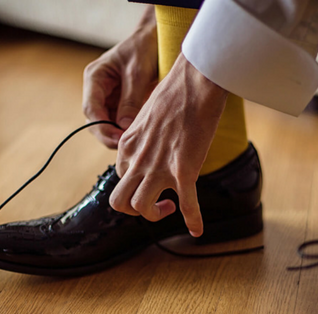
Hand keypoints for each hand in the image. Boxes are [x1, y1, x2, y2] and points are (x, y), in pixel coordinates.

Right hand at [82, 7, 157, 147]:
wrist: (156, 39)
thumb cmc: (144, 48)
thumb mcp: (138, 72)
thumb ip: (130, 100)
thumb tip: (124, 127)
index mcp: (95, 78)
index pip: (90, 109)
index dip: (101, 127)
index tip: (117, 139)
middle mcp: (98, 90)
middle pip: (96, 121)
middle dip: (109, 135)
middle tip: (128, 147)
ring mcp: (109, 98)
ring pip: (108, 125)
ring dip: (119, 136)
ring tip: (136, 143)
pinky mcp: (122, 104)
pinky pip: (121, 123)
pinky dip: (128, 131)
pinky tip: (140, 137)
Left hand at [109, 54, 227, 236]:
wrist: (195, 81)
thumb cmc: (177, 92)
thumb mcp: (149, 114)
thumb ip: (146, 134)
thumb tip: (155, 140)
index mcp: (128, 145)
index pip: (121, 176)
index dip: (135, 184)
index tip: (152, 181)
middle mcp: (137, 159)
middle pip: (119, 201)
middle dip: (134, 211)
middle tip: (154, 204)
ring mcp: (158, 167)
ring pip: (141, 207)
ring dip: (155, 215)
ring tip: (170, 208)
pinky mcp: (183, 170)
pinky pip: (186, 204)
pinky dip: (193, 220)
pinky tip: (198, 229)